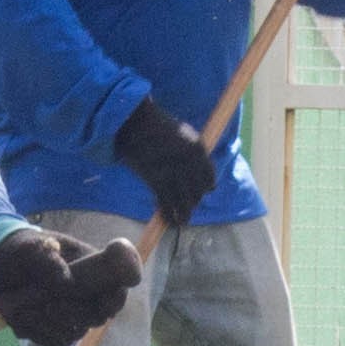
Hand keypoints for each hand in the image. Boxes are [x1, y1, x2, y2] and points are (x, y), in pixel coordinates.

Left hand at [0, 225, 140, 345]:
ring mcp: (79, 313)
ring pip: (75, 331)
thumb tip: (64, 278)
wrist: (2, 271)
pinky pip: (56, 340)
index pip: (121, 281)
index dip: (117, 294)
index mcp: (95, 264)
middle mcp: (93, 292)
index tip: (106, 302)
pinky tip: (19, 317)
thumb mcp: (28, 249)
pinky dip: (35, 331)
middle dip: (72, 313)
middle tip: (48, 307)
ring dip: (45, 323)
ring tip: (18, 308)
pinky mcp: (63, 329)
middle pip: (98, 315)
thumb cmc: (23, 252)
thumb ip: (45, 258)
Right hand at [110, 101, 218, 223]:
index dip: (206, 187)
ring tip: (183, 221)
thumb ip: (195, 154)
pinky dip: (169, 216)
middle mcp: (188, 163)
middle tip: (189, 205)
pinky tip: (171, 222)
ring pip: (184, 202)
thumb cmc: (159, 127)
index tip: (203, 192)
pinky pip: (166, 205)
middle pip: (197, 192)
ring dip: (185, 215)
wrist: (134, 123)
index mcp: (198, 150)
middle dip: (193, 201)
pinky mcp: (155, 180)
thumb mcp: (184, 135)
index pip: (210, 178)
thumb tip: (202, 176)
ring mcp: (172, 172)